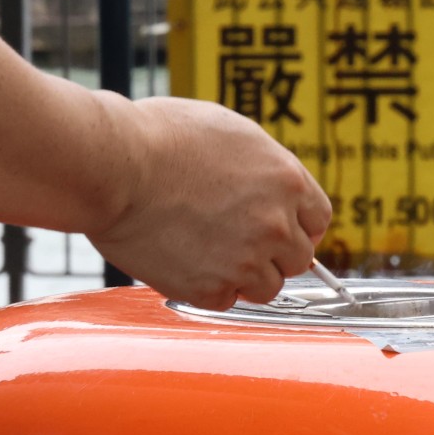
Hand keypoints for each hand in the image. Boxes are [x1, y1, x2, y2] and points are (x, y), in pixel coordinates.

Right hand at [87, 96, 330, 310]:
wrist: (114, 167)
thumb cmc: (162, 138)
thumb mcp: (234, 133)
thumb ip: (266, 167)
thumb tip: (277, 188)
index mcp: (288, 181)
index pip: (318, 220)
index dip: (299, 225)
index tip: (281, 228)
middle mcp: (276, 224)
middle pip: (299, 258)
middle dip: (275, 253)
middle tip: (240, 242)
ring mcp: (246, 260)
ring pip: (268, 287)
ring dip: (247, 276)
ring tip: (212, 254)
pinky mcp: (210, 288)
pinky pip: (227, 301)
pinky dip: (211, 289)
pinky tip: (189, 264)